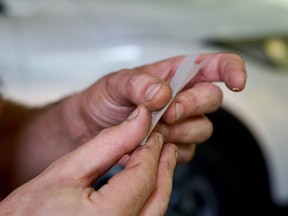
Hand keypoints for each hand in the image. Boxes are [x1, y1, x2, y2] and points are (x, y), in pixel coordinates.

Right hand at [0, 105, 177, 215]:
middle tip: (165, 146)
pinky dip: (149, 200)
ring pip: (156, 212)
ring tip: (159, 161)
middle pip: (158, 197)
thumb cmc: (27, 214)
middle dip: (163, 167)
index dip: (152, 151)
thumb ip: (108, 143)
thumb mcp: (66, 171)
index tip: (153, 134)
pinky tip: (144, 185)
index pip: (144, 176)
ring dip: (159, 184)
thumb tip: (138, 121)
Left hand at [67, 52, 245, 162]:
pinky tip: (151, 145)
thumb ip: (138, 84)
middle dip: (191, 107)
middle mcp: (183, 98)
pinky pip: (187, 151)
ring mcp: (182, 123)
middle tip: (166, 113)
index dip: (231, 70)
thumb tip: (163, 93)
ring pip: (202, 128)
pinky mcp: (176, 145)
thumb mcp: (115, 84)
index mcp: (174, 75)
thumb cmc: (104, 100)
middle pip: (212, 99)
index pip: (214, 66)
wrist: (91, 128)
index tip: (236, 81)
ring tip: (151, 131)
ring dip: (178, 131)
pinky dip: (171, 150)